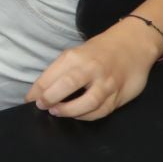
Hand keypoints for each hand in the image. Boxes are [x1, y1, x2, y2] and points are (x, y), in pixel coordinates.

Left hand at [26, 20, 157, 120]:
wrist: (133, 44)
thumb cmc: (99, 51)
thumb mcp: (77, 53)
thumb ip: (61, 70)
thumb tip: (40, 91)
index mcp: (76, 57)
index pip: (51, 75)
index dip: (37, 90)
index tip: (29, 100)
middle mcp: (91, 69)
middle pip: (67, 86)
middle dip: (51, 99)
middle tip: (42, 106)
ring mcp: (107, 83)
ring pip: (87, 103)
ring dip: (69, 111)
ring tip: (57, 112)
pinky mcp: (119, 95)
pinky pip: (102, 111)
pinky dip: (87, 116)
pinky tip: (78, 115)